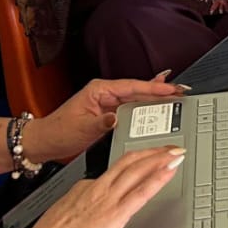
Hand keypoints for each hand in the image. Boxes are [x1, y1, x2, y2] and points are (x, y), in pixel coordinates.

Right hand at [15, 146, 183, 227]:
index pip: (113, 171)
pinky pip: (141, 192)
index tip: (145, 161)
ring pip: (138, 170)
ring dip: (160, 158)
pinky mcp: (115, 215)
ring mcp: (107, 199)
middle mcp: (97, 188)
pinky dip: (158, 178)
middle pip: (129, 162)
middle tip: (170, 146)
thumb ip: (80, 208)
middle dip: (152, 152)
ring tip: (177, 152)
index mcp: (85, 188)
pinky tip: (171, 170)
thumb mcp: (65, 215)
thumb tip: (88, 214)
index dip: (134, 164)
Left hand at [28, 74, 187, 161]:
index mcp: (99, 90)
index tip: (169, 88)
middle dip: (160, 90)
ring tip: (176, 93)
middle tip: (181, 90)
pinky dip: (145, 103)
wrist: (46, 141)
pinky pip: (131, 106)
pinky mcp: (109, 112)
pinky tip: (157, 98)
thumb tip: (117, 118)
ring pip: (137, 97)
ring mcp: (108, 102)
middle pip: (138, 89)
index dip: (152, 88)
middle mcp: (105, 93)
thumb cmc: (60, 132)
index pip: (131, 87)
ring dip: (156, 96)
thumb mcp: (82, 129)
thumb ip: (102, 123)